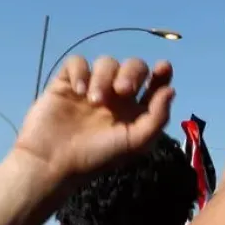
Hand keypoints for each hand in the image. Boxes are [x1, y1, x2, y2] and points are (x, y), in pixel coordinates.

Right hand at [15, 56, 175, 183]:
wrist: (53, 161)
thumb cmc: (97, 156)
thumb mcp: (135, 143)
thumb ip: (157, 117)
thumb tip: (171, 90)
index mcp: (134, 111)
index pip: (153, 85)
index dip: (162, 74)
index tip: (164, 67)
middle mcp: (116, 97)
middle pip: (132, 67)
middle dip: (131, 73)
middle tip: (123, 90)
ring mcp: (91, 88)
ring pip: (106, 63)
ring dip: (104, 77)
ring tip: (94, 101)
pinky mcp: (66, 83)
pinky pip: (77, 63)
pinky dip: (80, 72)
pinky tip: (78, 91)